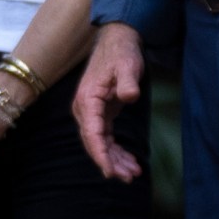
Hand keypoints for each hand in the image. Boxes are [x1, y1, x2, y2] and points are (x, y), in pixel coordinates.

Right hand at [73, 23, 145, 181]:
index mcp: (88, 100)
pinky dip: (116, 150)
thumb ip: (128, 82)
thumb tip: (129, 97)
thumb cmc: (122, 53)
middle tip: (128, 177)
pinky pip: (105, 137)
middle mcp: (85, 109)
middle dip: (110, 162)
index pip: (92, 133)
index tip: (110, 171)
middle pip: (94, 142)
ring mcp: (92, 112)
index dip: (100, 154)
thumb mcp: (128, 66)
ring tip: (133, 173)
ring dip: (115, 159)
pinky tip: (129, 161)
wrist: (118, 40)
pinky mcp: (101, 113)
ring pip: (100, 143)